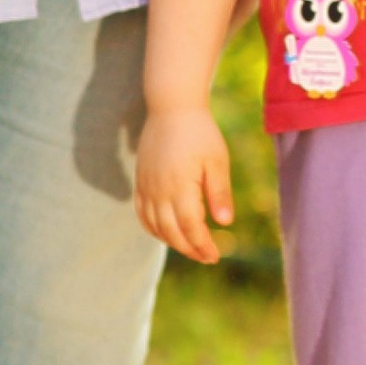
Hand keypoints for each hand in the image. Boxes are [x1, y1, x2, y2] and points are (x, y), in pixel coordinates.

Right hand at [135, 102, 234, 261]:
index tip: (215, 256)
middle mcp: (159, 191)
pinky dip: (152, 228)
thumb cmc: (200, 132)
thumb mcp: (217, 160)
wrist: (171, 107)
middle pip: (172, 231)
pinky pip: (141, 213)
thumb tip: (225, 223)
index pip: (191, 227)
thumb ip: (219, 192)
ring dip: (172, 241)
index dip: (202, 245)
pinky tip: (165, 233)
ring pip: (155, 226)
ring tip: (191, 248)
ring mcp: (146, 186)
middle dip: (190, 248)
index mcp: (180, 186)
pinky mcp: (140, 181)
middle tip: (207, 257)